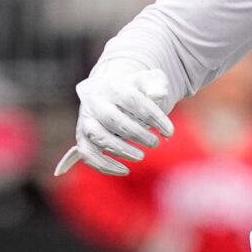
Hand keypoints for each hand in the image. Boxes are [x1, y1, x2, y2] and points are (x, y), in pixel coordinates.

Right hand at [61, 59, 174, 176]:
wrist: (112, 91)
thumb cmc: (136, 89)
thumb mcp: (150, 81)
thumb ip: (157, 84)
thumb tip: (158, 94)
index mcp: (113, 86)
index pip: (133, 100)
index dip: (153, 117)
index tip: (169, 132)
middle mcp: (95, 102)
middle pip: (112, 119)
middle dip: (137, 134)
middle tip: (155, 143)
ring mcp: (86, 119)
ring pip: (96, 136)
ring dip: (120, 149)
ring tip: (140, 157)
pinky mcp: (82, 137)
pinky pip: (87, 153)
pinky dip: (103, 165)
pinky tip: (124, 171)